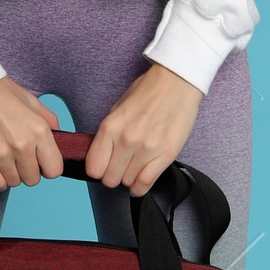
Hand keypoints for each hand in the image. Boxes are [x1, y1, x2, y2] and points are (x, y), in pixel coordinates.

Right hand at [0, 77, 63, 191]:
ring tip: (4, 155)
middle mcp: (21, 145)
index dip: (47, 167)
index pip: (54, 170)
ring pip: (14, 182)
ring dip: (12, 173)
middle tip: (19, 156)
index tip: (40, 161)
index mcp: (39, 130)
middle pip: (33, 179)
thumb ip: (50, 122)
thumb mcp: (32, 101)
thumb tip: (59, 140)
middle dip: (28, 170)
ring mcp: (0, 154)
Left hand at [85, 63, 202, 196]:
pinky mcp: (166, 155)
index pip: (93, 167)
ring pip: (128, 182)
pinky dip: (140, 187)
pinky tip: (140, 181)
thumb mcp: (117, 108)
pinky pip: (146, 183)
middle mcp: (126, 140)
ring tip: (134, 165)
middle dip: (112, 175)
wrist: (176, 82)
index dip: (97, 169)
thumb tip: (99, 156)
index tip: (103, 166)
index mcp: (110, 127)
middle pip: (110, 179)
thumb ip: (107, 134)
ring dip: (129, 177)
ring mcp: (147, 149)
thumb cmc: (147, 91)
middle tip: (119, 166)